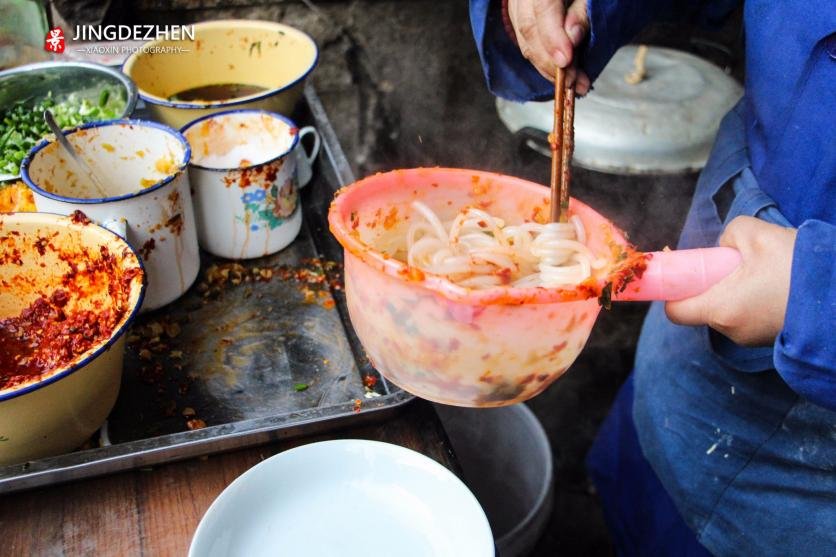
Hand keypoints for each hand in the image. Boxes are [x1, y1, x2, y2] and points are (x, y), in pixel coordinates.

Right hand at [507, 0, 590, 93]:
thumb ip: (581, 11)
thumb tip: (573, 37)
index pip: (543, 8)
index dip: (553, 37)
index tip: (566, 61)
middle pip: (529, 29)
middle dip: (551, 61)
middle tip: (572, 82)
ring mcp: (516, 6)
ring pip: (525, 41)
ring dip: (547, 68)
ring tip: (571, 84)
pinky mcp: (517, 18)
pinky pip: (526, 44)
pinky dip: (543, 63)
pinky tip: (559, 75)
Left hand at [665, 217, 796, 345]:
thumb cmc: (797, 267)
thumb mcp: (757, 235)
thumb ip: (728, 236)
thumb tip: (724, 247)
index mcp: (719, 309)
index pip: (674, 310)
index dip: (674, 289)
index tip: (685, 270)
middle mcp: (731, 330)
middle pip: (703, 307)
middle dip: (712, 283)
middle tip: (736, 262)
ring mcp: (752, 338)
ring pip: (729, 310)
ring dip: (737, 289)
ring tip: (766, 271)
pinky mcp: (771, 338)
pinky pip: (750, 316)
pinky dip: (755, 299)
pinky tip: (778, 284)